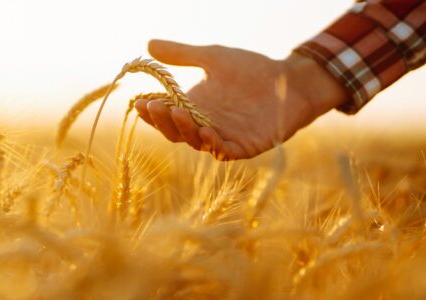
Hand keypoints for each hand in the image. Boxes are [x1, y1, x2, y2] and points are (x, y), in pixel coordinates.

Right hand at [135, 39, 347, 159]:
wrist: (290, 79)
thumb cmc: (251, 69)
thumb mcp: (213, 57)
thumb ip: (183, 54)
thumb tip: (149, 44)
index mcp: (194, 107)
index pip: (165, 116)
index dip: (151, 112)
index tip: (138, 100)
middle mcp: (204, 125)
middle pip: (175, 132)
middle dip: (162, 121)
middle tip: (153, 105)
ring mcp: (223, 137)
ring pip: (196, 141)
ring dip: (184, 129)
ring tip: (177, 112)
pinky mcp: (244, 146)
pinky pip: (225, 151)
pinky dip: (214, 144)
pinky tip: (207, 131)